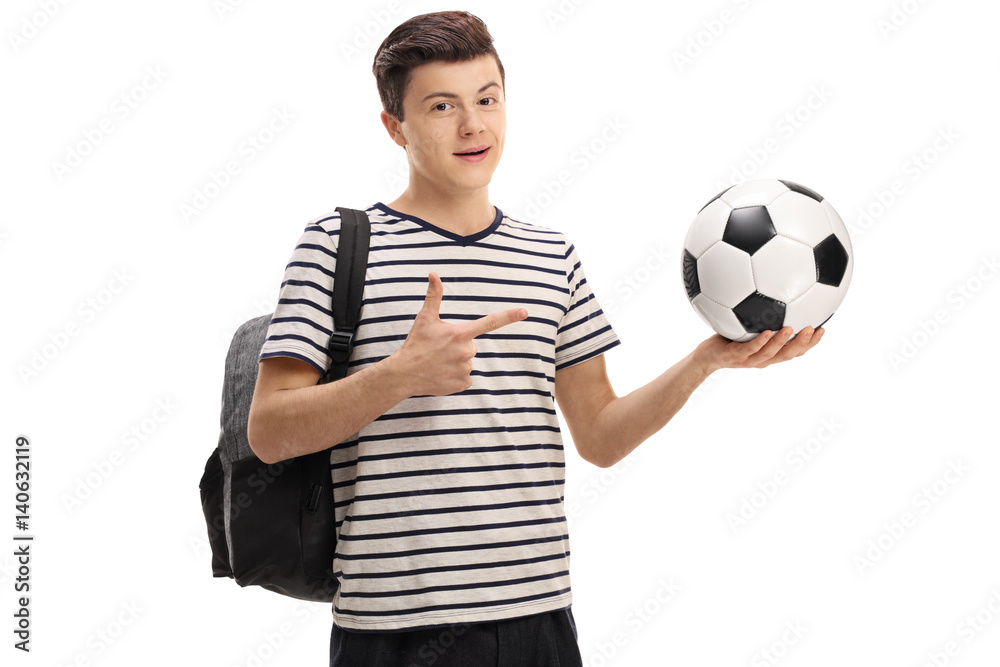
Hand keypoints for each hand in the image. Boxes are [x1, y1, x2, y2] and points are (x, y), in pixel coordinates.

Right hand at [389, 272, 527, 395]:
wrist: (404, 374)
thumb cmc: (416, 344)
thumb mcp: (425, 318)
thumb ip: (433, 296)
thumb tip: (433, 274)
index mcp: (460, 333)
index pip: (490, 322)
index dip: (509, 316)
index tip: (525, 312)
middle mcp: (466, 350)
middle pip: (472, 345)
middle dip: (459, 346)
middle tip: (440, 349)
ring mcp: (465, 368)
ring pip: (468, 361)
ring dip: (456, 361)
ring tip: (439, 362)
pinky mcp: (463, 383)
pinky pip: (466, 376)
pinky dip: (456, 375)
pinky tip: (442, 373)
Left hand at [693, 326, 823, 374]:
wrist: (705, 356)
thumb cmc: (728, 340)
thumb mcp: (747, 327)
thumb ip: (763, 317)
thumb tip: (775, 293)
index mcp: (770, 354)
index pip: (795, 351)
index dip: (810, 344)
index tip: (823, 330)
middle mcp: (763, 359)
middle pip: (788, 355)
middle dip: (803, 343)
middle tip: (814, 330)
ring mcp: (749, 359)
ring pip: (771, 353)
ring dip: (783, 342)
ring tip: (793, 329)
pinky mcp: (735, 356)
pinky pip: (749, 349)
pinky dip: (759, 341)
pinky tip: (767, 332)